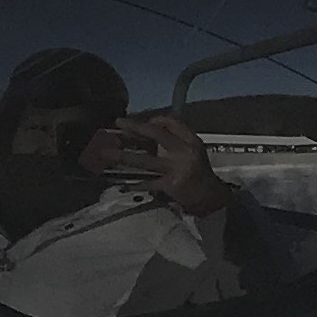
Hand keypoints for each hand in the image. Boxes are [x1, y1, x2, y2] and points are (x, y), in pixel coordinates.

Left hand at [88, 111, 224, 215]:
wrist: (210, 196)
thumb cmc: (198, 170)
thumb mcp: (193, 147)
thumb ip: (176, 133)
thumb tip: (151, 122)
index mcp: (191, 141)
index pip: (171, 123)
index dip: (151, 120)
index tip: (134, 121)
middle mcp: (184, 152)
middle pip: (157, 136)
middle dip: (135, 129)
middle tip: (118, 124)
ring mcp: (176, 170)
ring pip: (146, 161)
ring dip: (124, 157)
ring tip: (106, 154)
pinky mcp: (170, 186)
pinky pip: (148, 183)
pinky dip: (134, 183)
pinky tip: (121, 183)